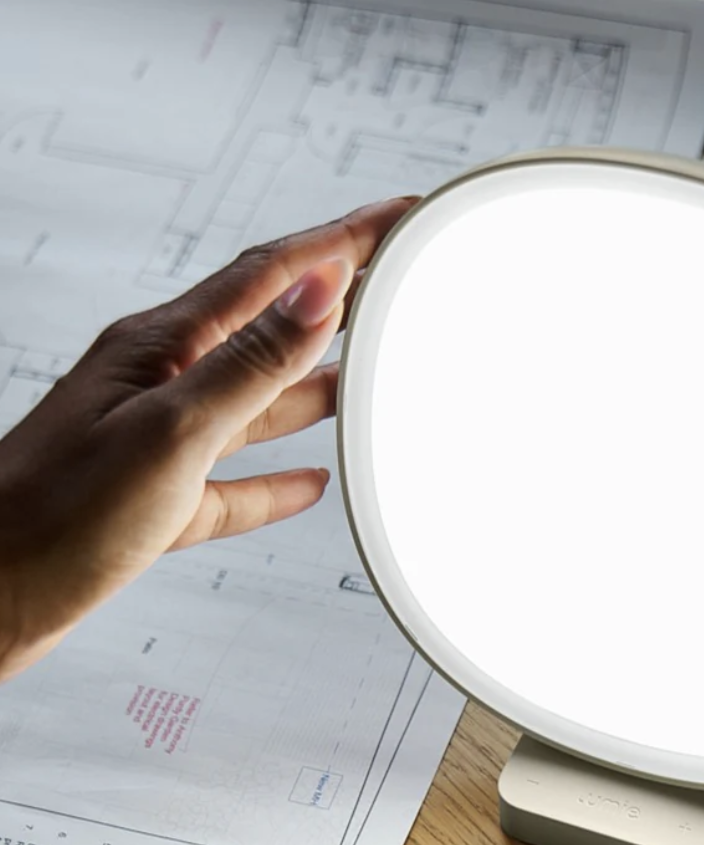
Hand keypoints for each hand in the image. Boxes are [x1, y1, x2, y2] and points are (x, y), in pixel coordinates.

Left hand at [0, 196, 415, 682]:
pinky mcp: (160, 507)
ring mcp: (161, 446)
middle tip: (392, 277)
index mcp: (161, 350)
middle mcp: (161, 386)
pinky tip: (310, 482)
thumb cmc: (54, 516)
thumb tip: (319, 292)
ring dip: (315, 384)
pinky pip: (235, 484)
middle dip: (334, 300)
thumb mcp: (170, 429)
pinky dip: (278, 481)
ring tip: (368, 369)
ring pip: (256, 405)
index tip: (396, 216)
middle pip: (267, 330)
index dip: (341, 241)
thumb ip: (250, 363)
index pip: (270, 275)